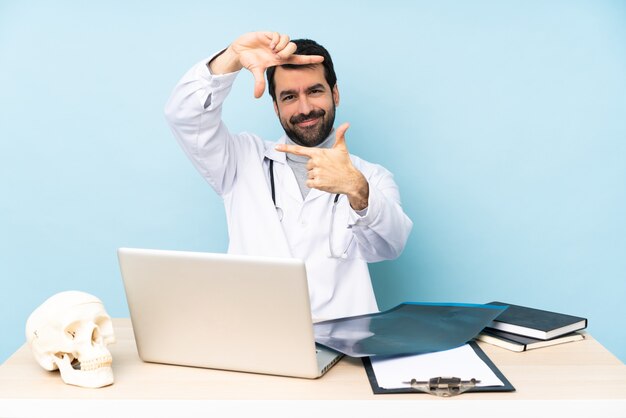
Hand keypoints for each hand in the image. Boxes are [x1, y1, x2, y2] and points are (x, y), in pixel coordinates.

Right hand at [209, 31, 323, 97]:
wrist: (239, 51)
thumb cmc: (249, 61)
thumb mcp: (255, 72)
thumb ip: (259, 83)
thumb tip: (257, 96)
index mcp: (280, 60)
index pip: (299, 59)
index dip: (310, 59)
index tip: (322, 59)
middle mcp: (280, 51)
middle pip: (294, 49)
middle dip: (287, 53)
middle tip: (277, 56)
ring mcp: (276, 42)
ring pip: (288, 41)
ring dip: (281, 47)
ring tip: (272, 51)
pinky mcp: (270, 35)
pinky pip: (279, 36)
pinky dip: (275, 41)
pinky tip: (268, 45)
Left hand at [275, 123, 368, 209]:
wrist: (351, 180)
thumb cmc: (345, 163)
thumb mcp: (342, 148)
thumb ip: (340, 136)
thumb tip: (347, 123)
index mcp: (318, 153)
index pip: (299, 150)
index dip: (286, 148)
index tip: (276, 147)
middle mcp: (315, 162)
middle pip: (307, 165)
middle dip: (315, 168)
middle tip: (327, 168)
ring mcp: (316, 173)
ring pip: (308, 175)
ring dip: (315, 176)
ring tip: (327, 175)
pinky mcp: (317, 183)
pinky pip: (309, 183)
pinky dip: (314, 184)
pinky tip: (324, 182)